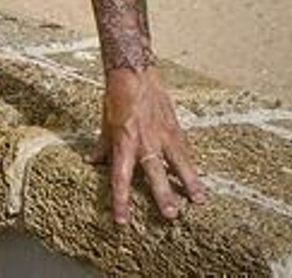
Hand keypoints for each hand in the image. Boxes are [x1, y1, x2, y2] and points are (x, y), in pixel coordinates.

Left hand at [87, 65, 207, 223]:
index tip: (123, 220)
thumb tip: (93, 163)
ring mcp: (162, 134)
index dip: (121, 200)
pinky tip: (199, 180)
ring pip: (178, 162)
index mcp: (123, 142)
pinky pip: (184, 150)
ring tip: (199, 201)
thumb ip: (102, 146)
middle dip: (163, 195)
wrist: (133, 71)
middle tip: (171, 215)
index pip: (120, 178)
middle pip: (154, 173)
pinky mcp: (175, 126)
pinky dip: (191, 165)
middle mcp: (145, 141)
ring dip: (189, 182)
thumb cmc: (116, 97)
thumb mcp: (104, 123)